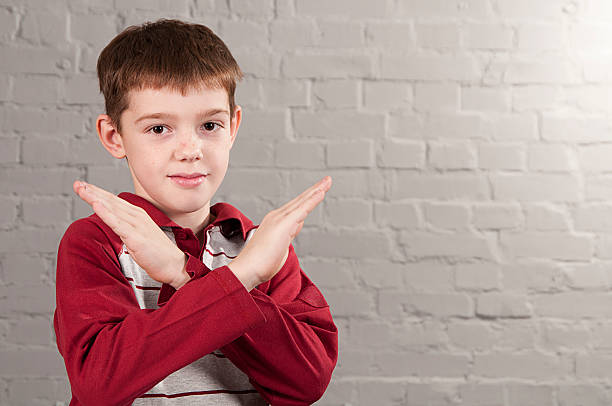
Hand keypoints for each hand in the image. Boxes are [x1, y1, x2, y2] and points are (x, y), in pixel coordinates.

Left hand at [73, 181, 189, 289]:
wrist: (175, 265)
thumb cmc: (158, 254)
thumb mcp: (140, 236)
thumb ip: (128, 229)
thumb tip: (116, 226)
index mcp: (138, 215)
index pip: (115, 201)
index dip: (99, 193)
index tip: (84, 187)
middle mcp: (137, 217)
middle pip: (111, 201)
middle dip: (93, 191)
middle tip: (77, 184)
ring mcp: (137, 226)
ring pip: (112, 209)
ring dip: (95, 198)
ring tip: (81, 189)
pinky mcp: (136, 238)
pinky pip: (118, 224)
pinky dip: (106, 214)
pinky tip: (96, 205)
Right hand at [228, 176, 331, 290]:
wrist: (247, 269)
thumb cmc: (259, 264)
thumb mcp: (279, 248)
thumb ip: (288, 236)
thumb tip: (294, 230)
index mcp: (275, 223)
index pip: (296, 209)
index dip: (308, 200)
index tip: (318, 193)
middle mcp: (277, 217)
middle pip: (300, 201)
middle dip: (315, 190)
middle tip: (327, 181)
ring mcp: (280, 219)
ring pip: (302, 202)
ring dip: (316, 190)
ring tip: (327, 182)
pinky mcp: (284, 224)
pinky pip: (302, 209)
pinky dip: (312, 200)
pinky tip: (321, 192)